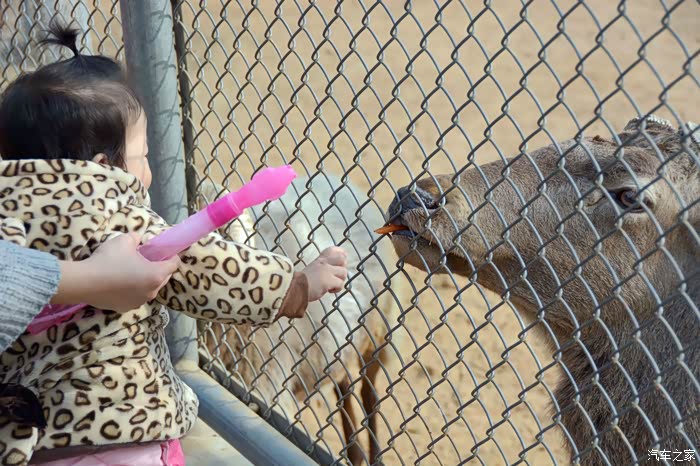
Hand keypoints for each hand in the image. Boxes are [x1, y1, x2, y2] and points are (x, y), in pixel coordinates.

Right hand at [51, 233, 180, 311]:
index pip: (174, 264)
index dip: (171, 256)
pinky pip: (135, 296)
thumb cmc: (109, 260)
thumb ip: (136, 238)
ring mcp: (139, 302)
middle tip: (146, 259)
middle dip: (158, 268)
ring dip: (145, 280)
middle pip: (163, 277)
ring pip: (149, 288)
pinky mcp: (126, 308)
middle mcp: (152, 291)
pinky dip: (133, 290)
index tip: (163, 251)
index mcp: (156, 274)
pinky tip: (120, 283)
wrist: (85, 282)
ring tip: (131, 271)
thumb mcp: (124, 240)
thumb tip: (138, 239)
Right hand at [301, 246, 347, 301]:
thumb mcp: (309, 271)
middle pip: (342, 258)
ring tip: (331, 286)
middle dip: (342, 268)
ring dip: (340, 281)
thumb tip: (326, 275)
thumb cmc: (299, 283)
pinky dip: (337, 289)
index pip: (332, 250)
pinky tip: (329, 291)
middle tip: (337, 276)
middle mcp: (323, 263)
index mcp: (318, 261)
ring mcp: (326, 271)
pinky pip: (340, 284)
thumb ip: (318, 269)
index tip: (340, 261)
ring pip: (343, 272)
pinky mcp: (328, 280)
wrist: (292, 288)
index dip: (340, 253)